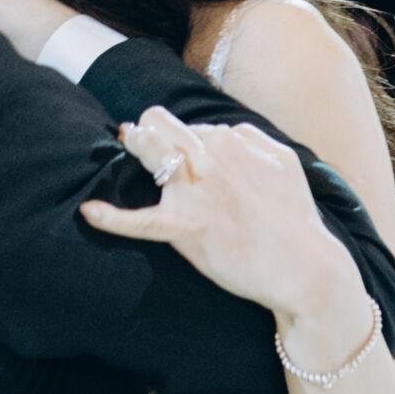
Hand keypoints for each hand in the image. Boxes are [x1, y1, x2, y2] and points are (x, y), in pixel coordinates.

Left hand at [82, 105, 368, 366]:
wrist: (304, 269)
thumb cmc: (296, 219)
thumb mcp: (285, 161)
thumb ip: (251, 138)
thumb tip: (223, 131)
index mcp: (232, 140)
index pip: (192, 127)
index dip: (185, 139)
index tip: (184, 152)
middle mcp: (209, 159)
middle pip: (161, 124)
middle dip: (149, 127)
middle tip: (140, 137)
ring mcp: (195, 193)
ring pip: (149, 151)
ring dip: (134, 143)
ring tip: (124, 143)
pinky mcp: (185, 229)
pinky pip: (141, 220)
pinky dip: (113, 217)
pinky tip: (89, 211)